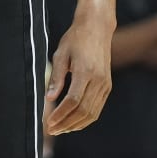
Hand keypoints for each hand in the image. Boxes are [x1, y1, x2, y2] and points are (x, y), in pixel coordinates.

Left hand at [44, 13, 113, 135]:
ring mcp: (105, 84)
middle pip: (83, 111)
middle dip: (66, 123)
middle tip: (52, 130)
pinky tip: (73, 122)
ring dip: (75, 124)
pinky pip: (97, 109)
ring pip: (92, 113)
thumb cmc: (76, 38)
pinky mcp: (107, 86)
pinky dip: (85, 119)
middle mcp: (98, 80)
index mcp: (85, 71)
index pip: (73, 101)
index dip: (60, 114)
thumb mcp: (61, 54)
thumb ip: (56, 77)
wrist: (97, 27)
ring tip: (61, 129)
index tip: (49, 122)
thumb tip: (49, 97)